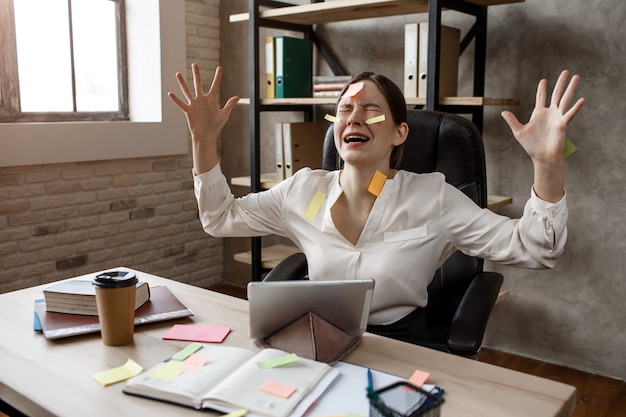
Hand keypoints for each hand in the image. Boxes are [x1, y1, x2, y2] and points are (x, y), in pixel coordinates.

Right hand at [168, 64, 238, 173]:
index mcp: (211, 100)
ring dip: (182, 83)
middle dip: (196, 74)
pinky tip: (170, 93)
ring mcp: (194, 105)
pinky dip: (176, 99)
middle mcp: (202, 100)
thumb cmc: (216, 126)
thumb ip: (229, 105)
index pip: (215, 86)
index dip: (218, 77)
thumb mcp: (224, 115)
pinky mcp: (188, 111)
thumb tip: (237, 97)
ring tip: (178, 74)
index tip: (219, 68)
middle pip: (198, 84)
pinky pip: (181, 104)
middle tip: (194, 64)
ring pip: (187, 91)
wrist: (206, 136)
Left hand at [501, 70, 584, 201]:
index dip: (542, 89)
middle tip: (566, 71)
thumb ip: (512, 121)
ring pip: (565, 99)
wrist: (542, 157)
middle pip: (556, 94)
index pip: (541, 97)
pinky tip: (582, 100)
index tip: (543, 80)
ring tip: (576, 77)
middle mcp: (550, 113)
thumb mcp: (519, 132)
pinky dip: (576, 107)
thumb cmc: (531, 146)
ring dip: (571, 88)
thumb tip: (503, 111)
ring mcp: (557, 117)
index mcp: (539, 113)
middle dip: (561, 83)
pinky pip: (570, 114)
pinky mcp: (563, 124)